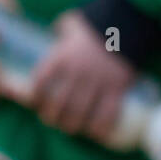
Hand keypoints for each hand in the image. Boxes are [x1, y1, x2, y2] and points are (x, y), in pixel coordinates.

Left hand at [29, 11, 134, 142]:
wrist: (126, 26)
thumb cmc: (93, 29)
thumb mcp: (71, 26)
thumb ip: (58, 36)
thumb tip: (45, 42)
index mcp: (63, 57)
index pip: (40, 82)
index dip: (35, 97)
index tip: (36, 103)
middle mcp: (77, 71)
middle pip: (59, 104)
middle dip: (52, 117)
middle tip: (52, 120)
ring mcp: (97, 82)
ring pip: (80, 113)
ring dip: (72, 126)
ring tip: (71, 127)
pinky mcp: (116, 89)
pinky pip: (107, 115)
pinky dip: (100, 127)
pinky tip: (96, 133)